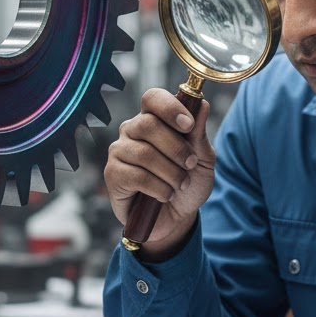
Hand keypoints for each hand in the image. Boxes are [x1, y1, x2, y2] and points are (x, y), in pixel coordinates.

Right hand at [104, 88, 215, 257]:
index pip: (153, 98)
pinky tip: (166, 195)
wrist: (176, 218)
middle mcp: (132, 130)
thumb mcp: (203, 160)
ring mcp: (119, 151)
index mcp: (154, 119)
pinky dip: (159, 188)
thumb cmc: (188, 184)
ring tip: (181, 184)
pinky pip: (137, 176)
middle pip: (148, 125)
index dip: (170, 108)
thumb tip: (202, 105)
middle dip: (176, 148)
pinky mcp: (113, 174)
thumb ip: (199, 134)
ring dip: (171, 172)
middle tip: (190, 164)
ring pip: (144, 153)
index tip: (188, 125)